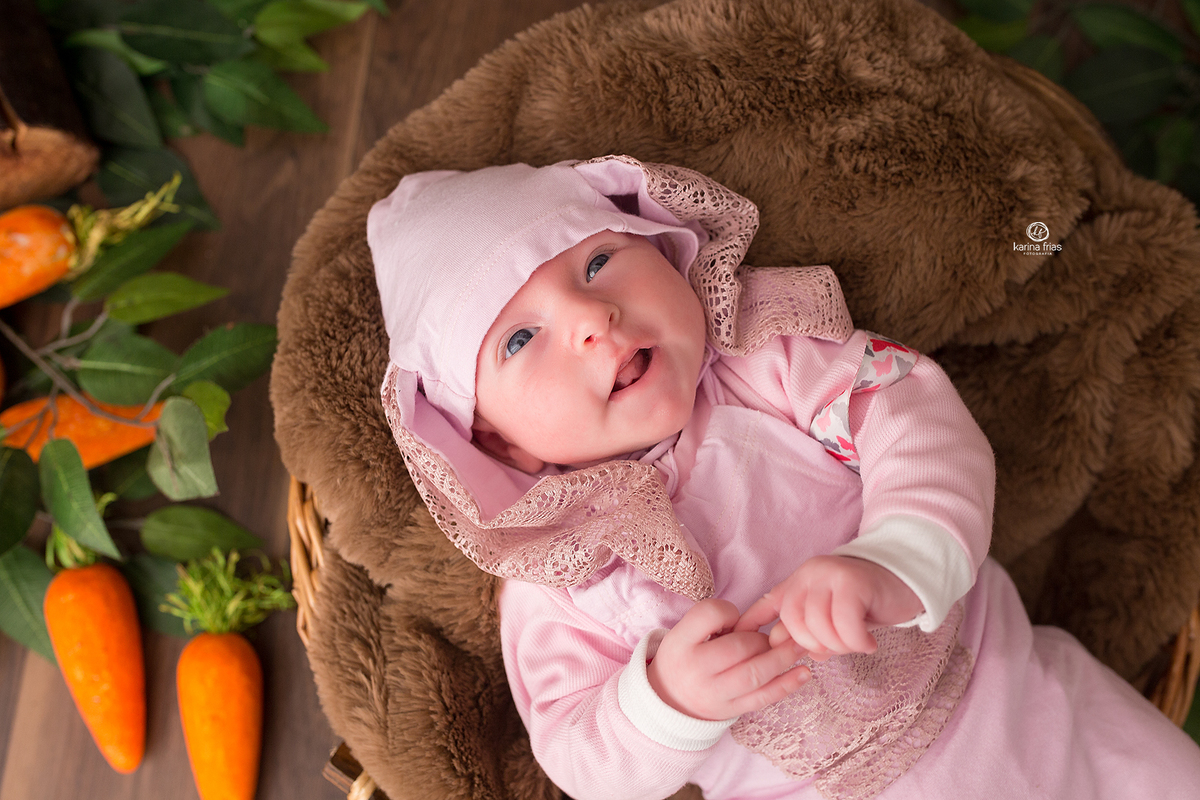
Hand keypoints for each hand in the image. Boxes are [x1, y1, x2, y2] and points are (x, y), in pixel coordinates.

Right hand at [646, 598, 810, 720]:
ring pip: (754, 674)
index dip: (728, 611)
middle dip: (761, 638)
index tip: (734, 617)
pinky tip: (804, 672)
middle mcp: (695, 670)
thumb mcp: (685, 631)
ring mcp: (714, 694)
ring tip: (799, 646)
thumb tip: (754, 622)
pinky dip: (787, 684)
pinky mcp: (731, 710)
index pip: (709, 615)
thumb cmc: (684, 656)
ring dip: (782, 658)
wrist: (669, 700)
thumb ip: (712, 619)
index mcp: (680, 643)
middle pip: (739, 647)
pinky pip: (763, 698)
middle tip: (768, 636)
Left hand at [735, 556, 922, 659]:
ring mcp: (830, 575)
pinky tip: (869, 643)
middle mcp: (809, 574)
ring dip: (839, 645)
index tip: (738, 639)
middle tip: (839, 648)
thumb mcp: (831, 618)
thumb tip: (783, 648)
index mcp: (799, 582)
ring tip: (857, 643)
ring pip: (818, 626)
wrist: (904, 581)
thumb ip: (808, 631)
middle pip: (794, 622)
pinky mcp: (853, 582)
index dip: (750, 623)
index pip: (768, 603)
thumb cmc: (866, 604)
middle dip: (814, 645)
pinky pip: (844, 624)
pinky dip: (856, 641)